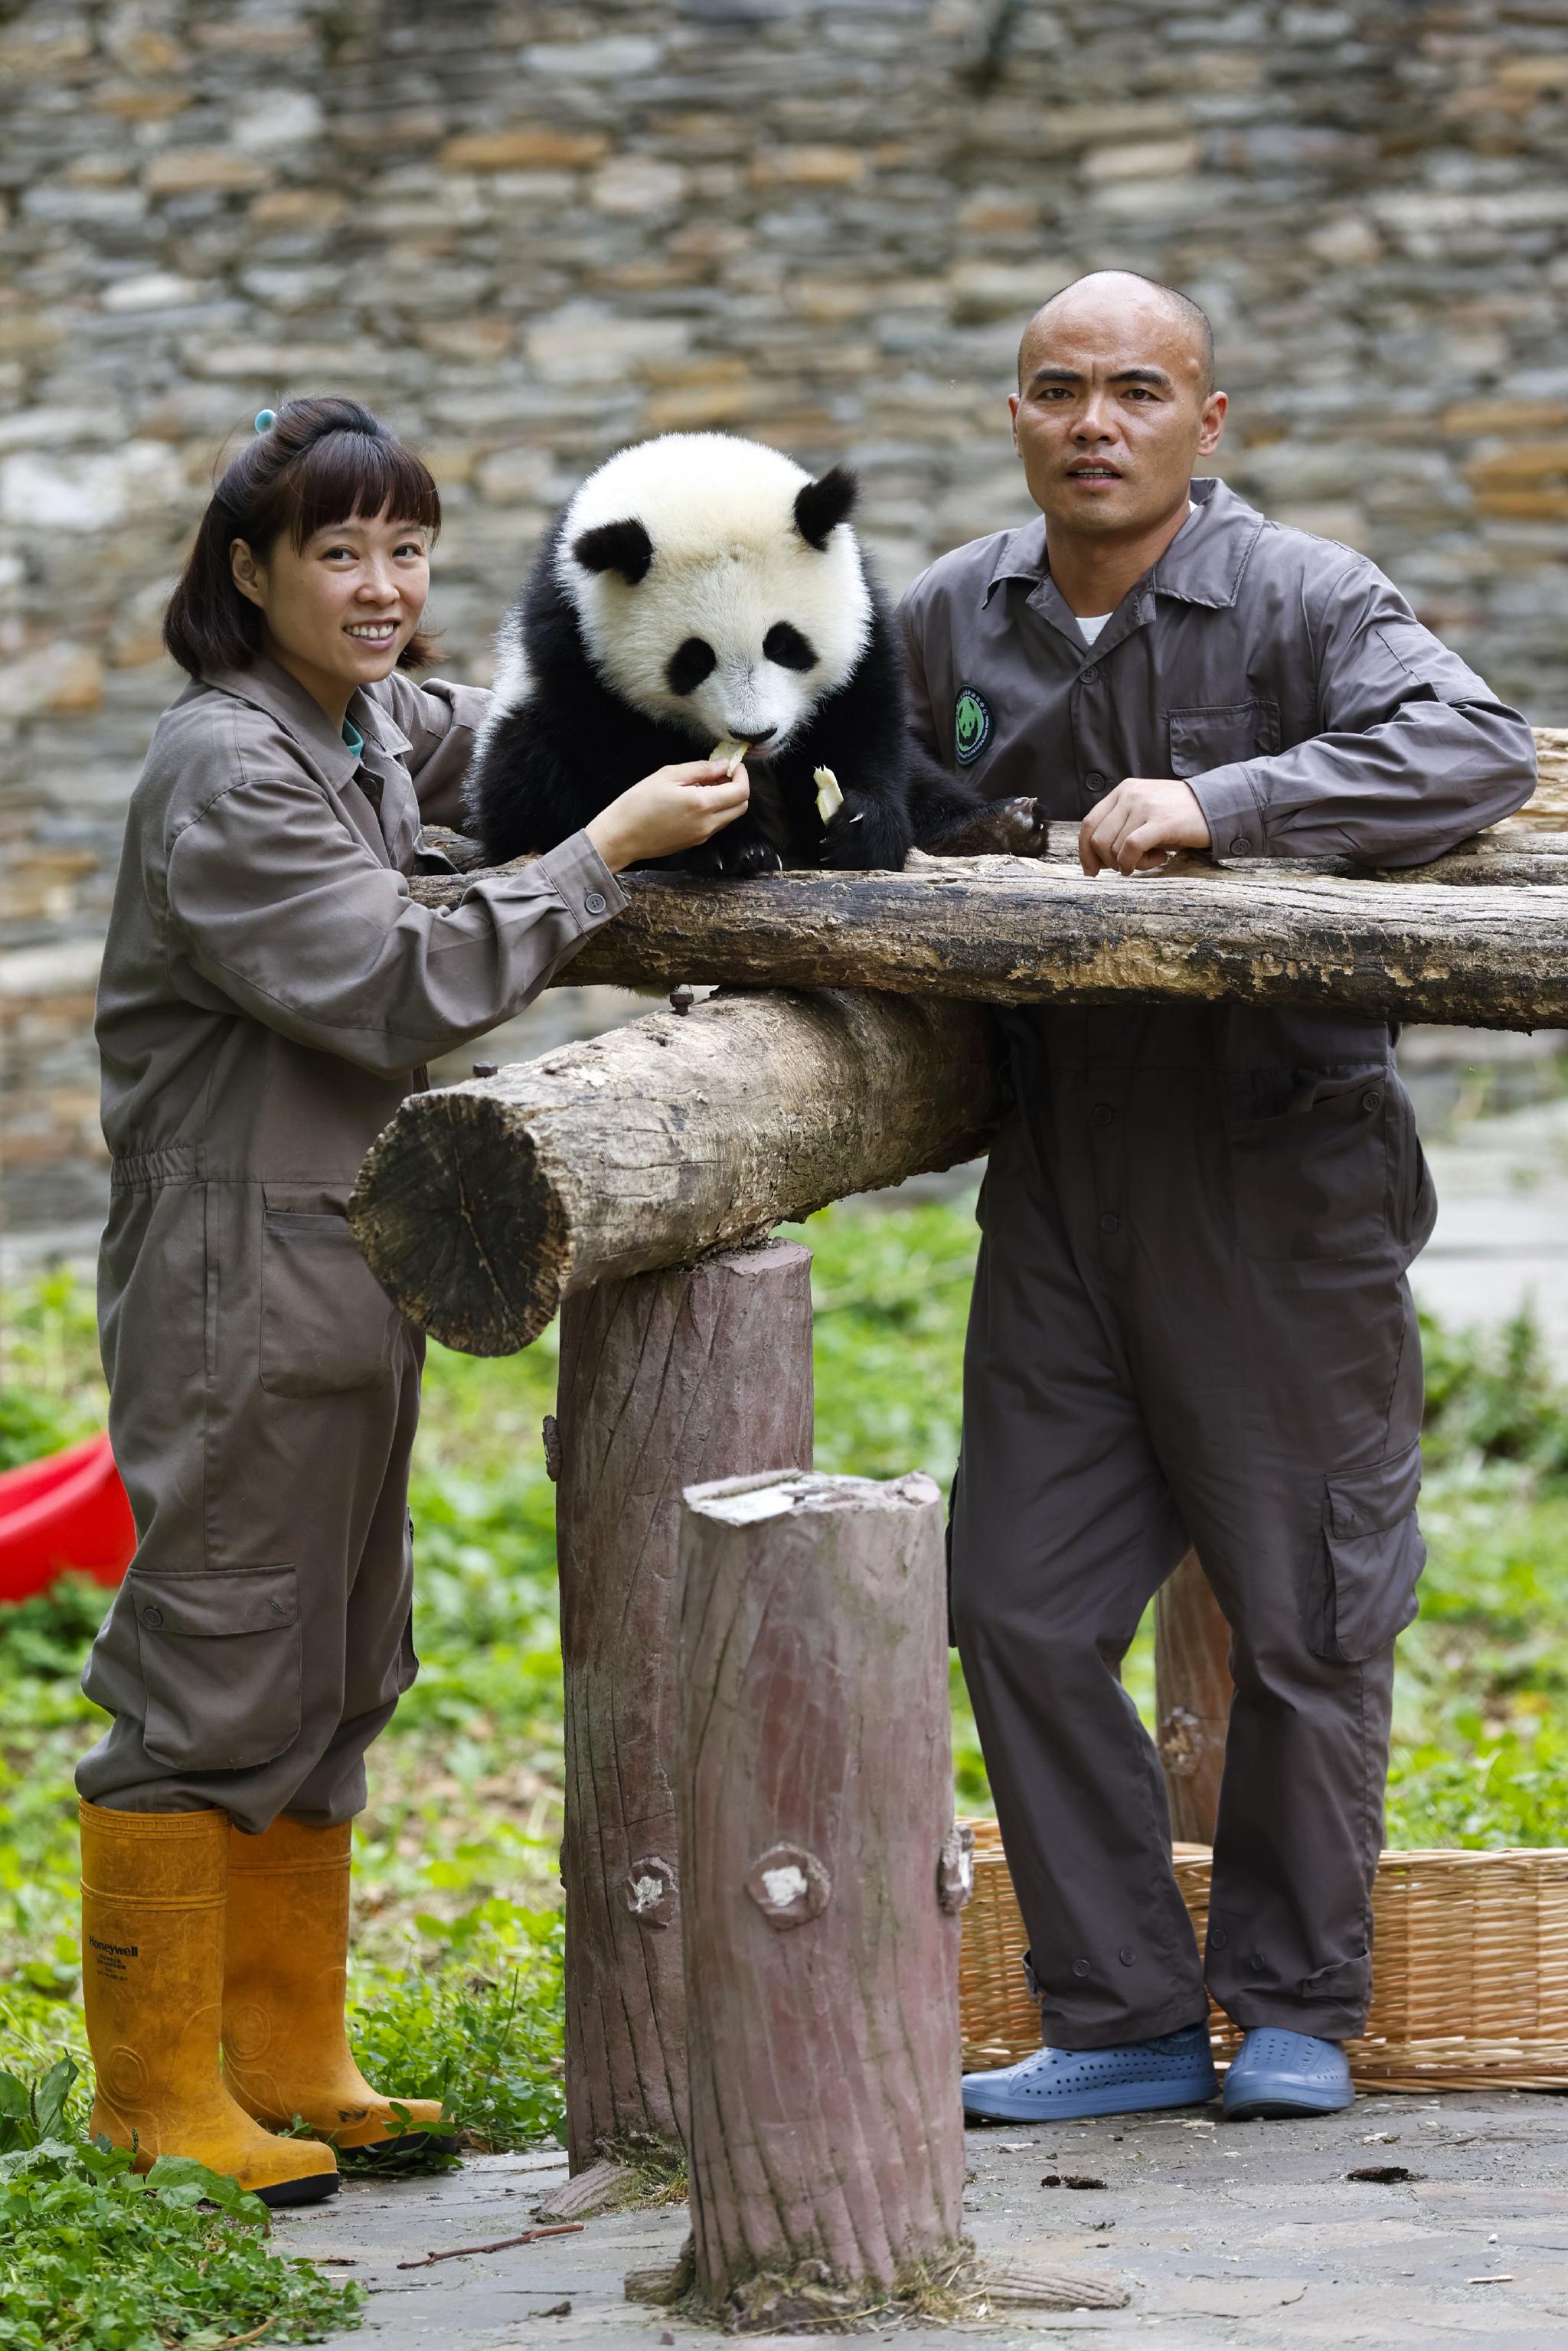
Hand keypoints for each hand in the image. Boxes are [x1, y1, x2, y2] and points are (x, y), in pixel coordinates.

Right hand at [585, 759, 748, 871]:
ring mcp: (702, 836)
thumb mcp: (668, 776)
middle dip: (737, 787)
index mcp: (703, 805)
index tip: (732, 764)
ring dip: (726, 799)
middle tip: (719, 773)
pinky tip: (695, 799)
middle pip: (741, 806)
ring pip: (729, 816)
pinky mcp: (694, 842)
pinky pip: (715, 825)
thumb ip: (700, 769)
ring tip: (704, 784)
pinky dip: (715, 810)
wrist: (620, 837)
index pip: (741, 791)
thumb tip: (722, 764)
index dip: (741, 775)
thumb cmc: (638, 804)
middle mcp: (708, 824)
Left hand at [1078, 777, 1210, 875]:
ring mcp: (1144, 806)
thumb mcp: (1144, 812)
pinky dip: (1135, 863)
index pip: (1088, 823)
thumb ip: (1120, 826)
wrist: (1216, 805)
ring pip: (1115, 847)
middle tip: (1129, 867)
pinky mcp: (1160, 821)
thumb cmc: (1178, 816)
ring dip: (1130, 863)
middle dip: (1108, 862)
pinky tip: (1155, 861)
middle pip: (1098, 839)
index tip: (1091, 871)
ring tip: (1152, 858)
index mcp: (1122, 791)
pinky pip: (1131, 849)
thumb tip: (1095, 859)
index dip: (1085, 852)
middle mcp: (1130, 795)